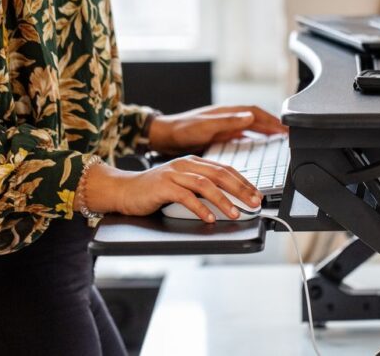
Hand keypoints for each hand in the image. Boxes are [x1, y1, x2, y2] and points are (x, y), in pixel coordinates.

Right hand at [82, 156, 262, 221]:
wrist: (123, 190)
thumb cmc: (154, 191)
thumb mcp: (182, 185)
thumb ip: (202, 188)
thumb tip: (229, 202)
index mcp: (194, 162)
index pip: (226, 169)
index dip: (244, 182)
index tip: (257, 195)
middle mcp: (186, 164)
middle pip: (220, 174)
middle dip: (241, 190)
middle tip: (254, 203)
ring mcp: (174, 173)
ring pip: (205, 184)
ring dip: (223, 200)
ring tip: (235, 213)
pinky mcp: (163, 186)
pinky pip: (185, 197)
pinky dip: (200, 208)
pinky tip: (209, 218)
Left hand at [148, 105, 286, 155]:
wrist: (163, 136)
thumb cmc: (181, 130)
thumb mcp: (204, 126)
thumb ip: (227, 122)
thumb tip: (249, 117)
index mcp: (226, 113)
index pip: (255, 113)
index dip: (272, 120)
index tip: (285, 128)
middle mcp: (227, 117)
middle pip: (256, 119)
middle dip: (273, 125)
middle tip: (287, 134)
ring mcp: (224, 125)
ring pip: (250, 126)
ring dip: (265, 130)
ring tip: (278, 137)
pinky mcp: (219, 134)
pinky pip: (242, 134)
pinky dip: (253, 137)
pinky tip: (257, 143)